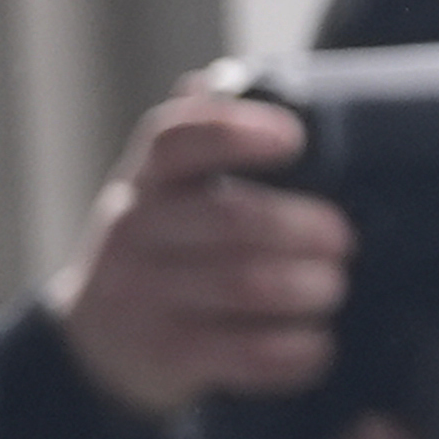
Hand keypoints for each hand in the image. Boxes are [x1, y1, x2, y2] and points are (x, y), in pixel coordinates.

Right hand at [46, 87, 350, 423]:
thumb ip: (200, 144)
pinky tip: (318, 345)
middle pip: (229, 217)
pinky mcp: (165, 355)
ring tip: (333, 288)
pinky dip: (293, 351)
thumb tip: (233, 82)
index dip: (236, 132)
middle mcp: (137, 231)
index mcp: (147, 181)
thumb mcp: (163, 193)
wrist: (95, 344)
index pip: (176, 140)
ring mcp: (146, 296)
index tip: (294, 137)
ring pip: (243, 284)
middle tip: (343, 238)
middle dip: (301, 226)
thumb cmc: (160, 251)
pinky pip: (242, 354)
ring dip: (306, 287)